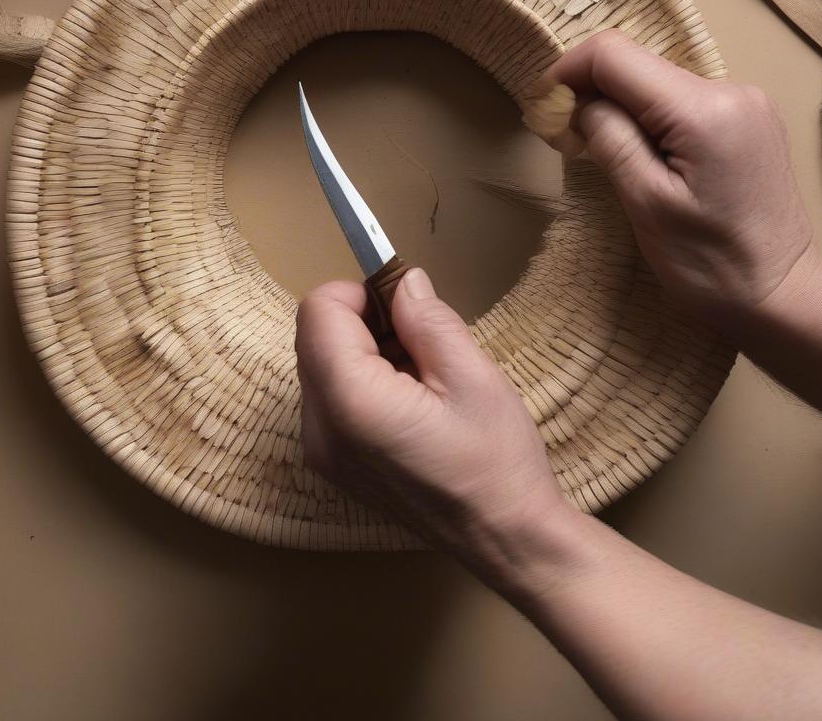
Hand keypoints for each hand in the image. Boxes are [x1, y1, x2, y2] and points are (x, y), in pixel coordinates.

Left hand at [295, 269, 563, 570]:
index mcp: (351, 402)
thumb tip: (402, 281)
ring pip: (321, 366)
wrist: (506, 540)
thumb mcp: (472, 376)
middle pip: (315, 339)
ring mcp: (323, 453)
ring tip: (423, 376)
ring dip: (365, 352)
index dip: (359, 293)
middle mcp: (321, 430)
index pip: (318, 312)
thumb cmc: (496, 462)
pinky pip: (331, 399)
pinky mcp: (334, 466)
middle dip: (363, 322)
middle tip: (421, 340)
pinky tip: (412, 400)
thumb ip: (428, 320)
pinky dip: (363, 382)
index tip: (402, 304)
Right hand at [546, 29, 813, 331]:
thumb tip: (577, 103)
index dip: (567, 72)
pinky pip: (682, 100)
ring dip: (620, 107)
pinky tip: (640, 154)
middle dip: (590, 92)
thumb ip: (610, 140)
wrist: (782, 296)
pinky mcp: (749, 118)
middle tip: (563, 138)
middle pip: (637, 64)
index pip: (614, 54)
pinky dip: (650, 117)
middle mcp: (730, 89)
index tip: (543, 109)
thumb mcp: (647, 203)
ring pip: (658, 81)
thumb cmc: (710, 265)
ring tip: (598, 151)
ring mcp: (745, 101)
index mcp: (704, 109)